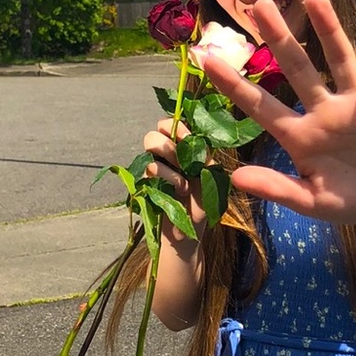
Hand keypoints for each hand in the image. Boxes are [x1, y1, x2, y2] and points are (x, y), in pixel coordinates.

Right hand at [143, 119, 207, 240]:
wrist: (189, 230)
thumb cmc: (202, 202)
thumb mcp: (210, 177)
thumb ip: (204, 156)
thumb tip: (196, 140)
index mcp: (183, 148)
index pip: (173, 124)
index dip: (179, 126)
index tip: (189, 138)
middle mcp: (166, 154)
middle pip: (156, 131)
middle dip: (171, 142)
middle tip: (183, 160)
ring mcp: (154, 166)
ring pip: (151, 143)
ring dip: (171, 160)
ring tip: (184, 182)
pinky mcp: (145, 180)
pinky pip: (151, 167)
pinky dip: (168, 176)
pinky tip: (180, 190)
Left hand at [201, 0, 355, 223]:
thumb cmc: (354, 198)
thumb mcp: (313, 202)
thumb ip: (277, 189)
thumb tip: (235, 177)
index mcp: (301, 136)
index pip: (261, 106)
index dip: (234, 84)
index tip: (206, 59)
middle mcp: (325, 112)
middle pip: (297, 69)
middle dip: (279, 38)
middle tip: (258, 6)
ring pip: (340, 60)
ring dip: (330, 30)